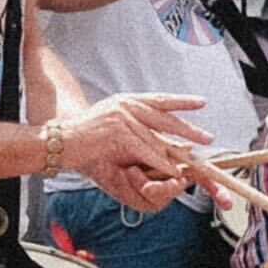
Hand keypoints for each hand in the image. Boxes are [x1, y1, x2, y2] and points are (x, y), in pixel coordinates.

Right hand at [52, 92, 210, 211]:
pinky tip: (172, 169)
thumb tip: (162, 137)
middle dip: (188, 129)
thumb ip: (136, 126)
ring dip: (175, 152)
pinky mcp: (119, 133)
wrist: (60, 142)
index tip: (201, 102)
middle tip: (208, 137)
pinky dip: (160, 162)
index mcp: (126, 100)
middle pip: (165, 117)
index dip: (181, 101)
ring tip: (192, 161)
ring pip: (157, 137)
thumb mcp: (114, 125)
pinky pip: (146, 150)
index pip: (159, 98)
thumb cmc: (86, 139)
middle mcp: (126, 104)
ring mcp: (122, 117)